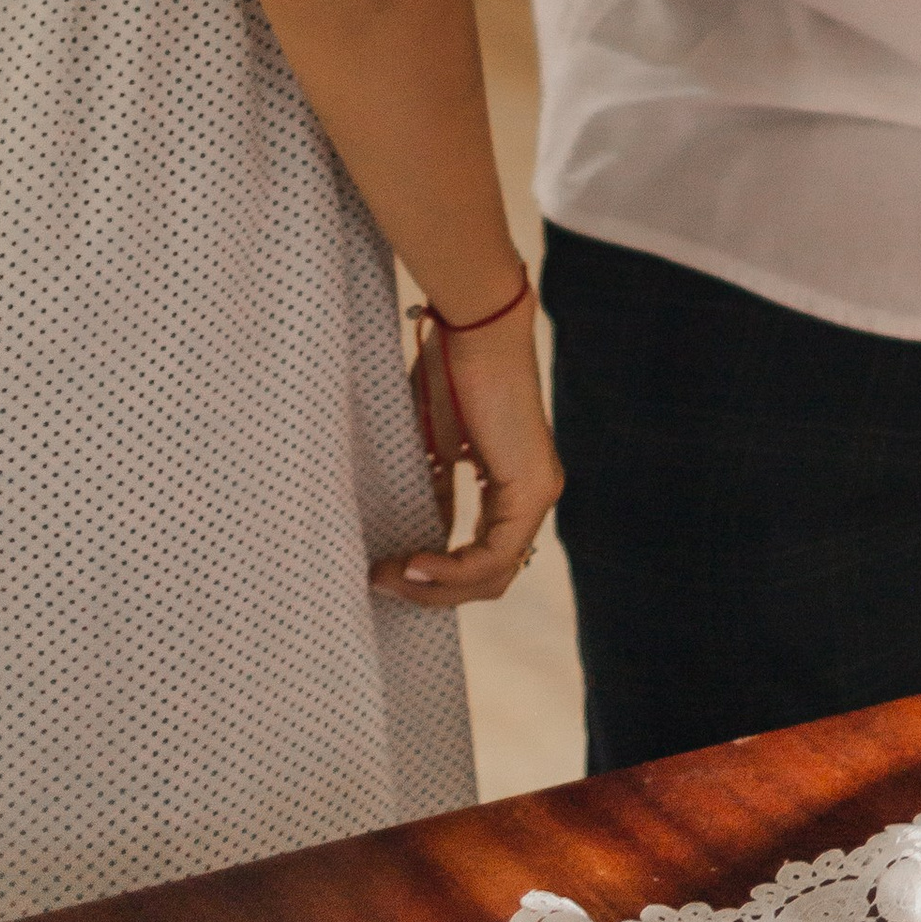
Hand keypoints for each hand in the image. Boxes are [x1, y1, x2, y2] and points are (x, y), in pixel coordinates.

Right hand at [382, 302, 561, 608]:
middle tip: (381, 581)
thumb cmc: (450, 374)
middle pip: (489, 578)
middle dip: (432, 591)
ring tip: (388, 577)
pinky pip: (492, 556)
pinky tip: (413, 565)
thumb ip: (439, 494)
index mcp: (513, 487)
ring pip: (491, 575)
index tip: (387, 570)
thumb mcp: (438, 449)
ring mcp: (538, 494)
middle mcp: (535, 496)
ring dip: (435, 587)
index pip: (482, 558)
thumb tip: (422, 542)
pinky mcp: (532, 489)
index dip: (436, 578)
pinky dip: (450, 570)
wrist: (474, 330)